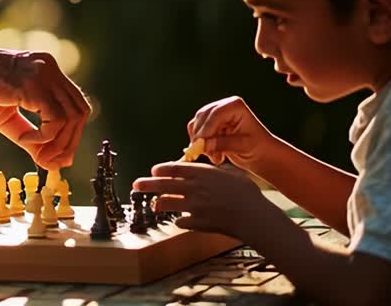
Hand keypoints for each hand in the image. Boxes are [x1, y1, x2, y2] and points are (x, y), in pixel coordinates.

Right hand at [0, 44, 89, 167]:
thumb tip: (53, 164)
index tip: (58, 157)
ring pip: (72, 116)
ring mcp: (43, 74)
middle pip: (80, 111)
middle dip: (70, 142)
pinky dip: (44, 136)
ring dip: (58, 143)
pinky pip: (55, 118)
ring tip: (37, 155)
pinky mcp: (32, 84)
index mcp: (46, 70)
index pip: (75, 104)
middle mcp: (49, 68)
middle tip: (51, 162)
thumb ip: (32, 137)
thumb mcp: (8, 117)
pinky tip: (24, 140)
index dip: (72, 134)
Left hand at [132, 161, 286, 242]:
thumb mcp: (233, 173)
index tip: (153, 170)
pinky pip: (182, 222)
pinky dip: (179, 221)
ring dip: (160, 204)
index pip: (174, 169)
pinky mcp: (197, 223)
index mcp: (202, 174)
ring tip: (155, 205)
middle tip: (136, 184)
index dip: (161, 169)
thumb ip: (217, 170)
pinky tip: (179, 221)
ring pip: (167, 204)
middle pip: (163, 185)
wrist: (254, 217)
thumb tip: (212, 168)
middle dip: (147, 184)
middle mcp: (194, 188)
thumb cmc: (247, 193)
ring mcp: (194, 206)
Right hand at [187, 96, 278, 173]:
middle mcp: (222, 106)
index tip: (201, 145)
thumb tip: (203, 145)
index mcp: (235, 105)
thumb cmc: (257, 147)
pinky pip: (195, 133)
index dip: (206, 128)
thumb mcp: (243, 146)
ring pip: (196, 125)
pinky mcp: (208, 125)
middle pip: (202, 117)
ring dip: (201, 143)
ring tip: (216, 157)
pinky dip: (200, 145)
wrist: (260, 153)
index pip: (215, 114)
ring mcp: (214, 115)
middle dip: (201, 137)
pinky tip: (214, 155)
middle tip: (206, 154)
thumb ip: (223, 144)